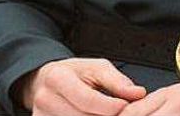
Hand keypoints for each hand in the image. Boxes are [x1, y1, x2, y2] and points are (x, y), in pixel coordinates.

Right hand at [21, 58, 145, 115]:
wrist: (45, 82)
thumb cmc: (74, 73)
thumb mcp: (97, 68)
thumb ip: (118, 81)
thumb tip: (138, 93)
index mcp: (57, 78)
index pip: (88, 99)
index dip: (111, 105)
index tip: (126, 105)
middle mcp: (45, 99)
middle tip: (121, 112)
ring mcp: (41, 115)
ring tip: (108, 113)